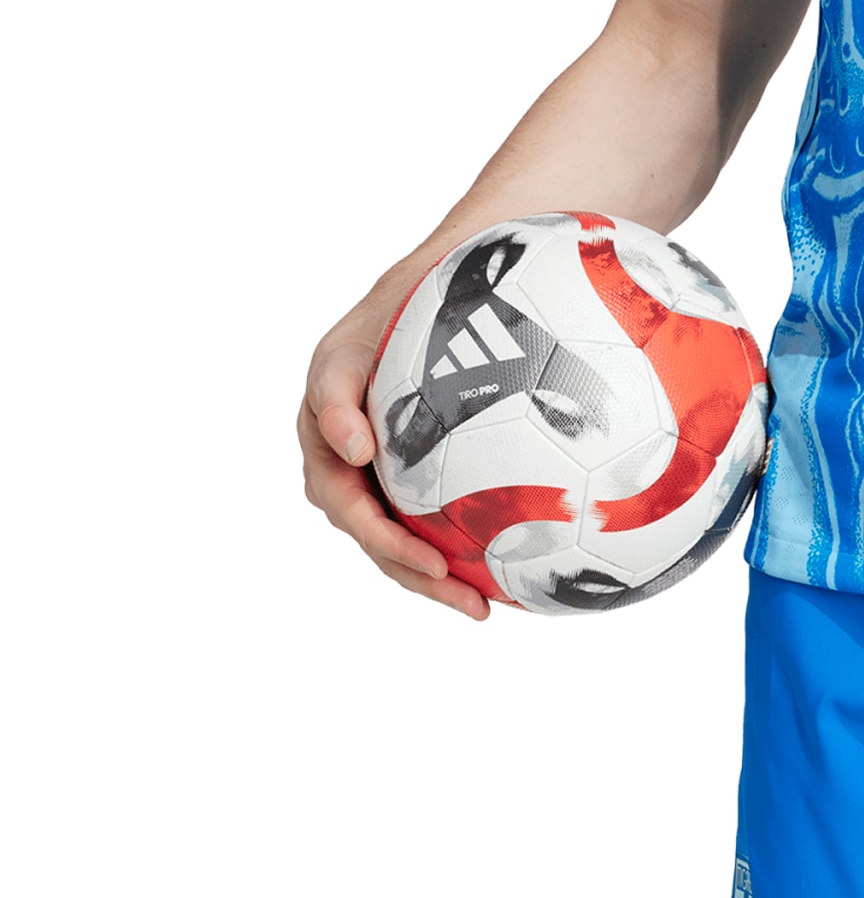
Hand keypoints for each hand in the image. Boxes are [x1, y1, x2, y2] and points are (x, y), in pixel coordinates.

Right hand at [298, 288, 489, 619]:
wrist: (421, 291)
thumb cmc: (386, 313)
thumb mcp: (348, 347)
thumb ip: (339, 394)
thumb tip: (356, 449)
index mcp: (326, 436)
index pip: (344, 499)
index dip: (379, 531)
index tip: (428, 554)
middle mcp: (346, 465)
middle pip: (374, 534)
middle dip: (412, 569)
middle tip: (458, 586)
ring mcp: (378, 475)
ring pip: (400, 541)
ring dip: (434, 578)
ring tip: (482, 606)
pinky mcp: (412, 478)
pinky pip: (429, 522)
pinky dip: (459, 552)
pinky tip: (504, 577)